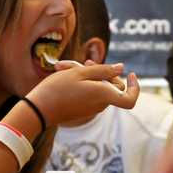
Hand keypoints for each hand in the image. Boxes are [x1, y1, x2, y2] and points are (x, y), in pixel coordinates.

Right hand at [26, 62, 140, 125]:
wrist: (38, 110)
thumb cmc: (58, 89)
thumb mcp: (80, 72)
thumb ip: (103, 70)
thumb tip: (121, 68)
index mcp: (104, 95)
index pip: (130, 99)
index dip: (135, 87)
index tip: (131, 74)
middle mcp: (100, 104)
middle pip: (112, 87)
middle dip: (103, 72)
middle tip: (86, 62)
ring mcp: (91, 108)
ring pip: (98, 87)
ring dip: (87, 74)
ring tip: (66, 67)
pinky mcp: (82, 109)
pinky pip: (88, 93)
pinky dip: (81, 83)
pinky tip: (64, 73)